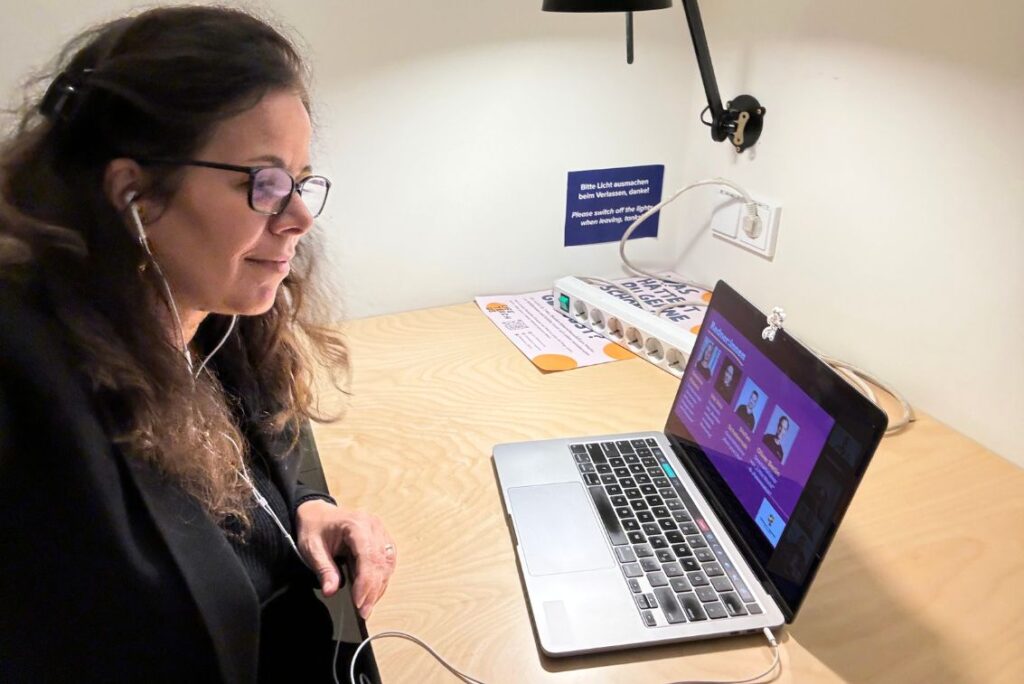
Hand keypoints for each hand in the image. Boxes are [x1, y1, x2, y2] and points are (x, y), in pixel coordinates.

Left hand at [295, 499, 396, 618]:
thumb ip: (324, 569)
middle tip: (363, 611)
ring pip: (388, 564)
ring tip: (367, 605)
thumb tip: (331, 591)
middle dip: (373, 590)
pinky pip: (387, 562)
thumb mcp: (312, 548)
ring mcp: (380, 531)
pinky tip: (372, 592)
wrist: (317, 513)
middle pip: (381, 562)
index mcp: (356, 524)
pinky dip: (381, 579)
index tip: (358, 602)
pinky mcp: (382, 539)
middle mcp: (373, 526)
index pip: (368, 556)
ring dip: (379, 586)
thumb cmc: (314, 527)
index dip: (365, 582)